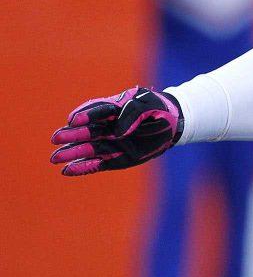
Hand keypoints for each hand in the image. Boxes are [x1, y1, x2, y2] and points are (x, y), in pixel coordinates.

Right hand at [50, 87, 181, 175]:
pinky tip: (67, 170)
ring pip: (89, 149)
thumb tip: (118, 133)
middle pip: (87, 131)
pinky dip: (83, 167)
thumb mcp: (148, 105)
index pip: (96, 111)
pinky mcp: (116, 158)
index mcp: (113, 108)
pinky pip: (98, 163)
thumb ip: (132, 114)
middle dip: (71, 135)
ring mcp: (111, 142)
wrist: (172, 124)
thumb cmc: (157, 110)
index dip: (85, 115)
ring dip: (72, 153)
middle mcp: (108, 126)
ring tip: (55, 158)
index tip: (74, 120)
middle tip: (56, 139)